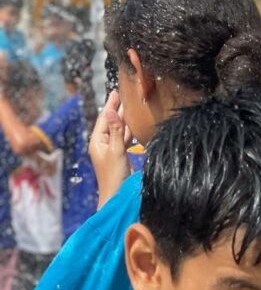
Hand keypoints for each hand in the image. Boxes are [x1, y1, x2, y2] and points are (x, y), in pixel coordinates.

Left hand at [89, 89, 132, 206]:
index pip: (105, 118)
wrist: (116, 197)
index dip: (111, 104)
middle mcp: (103, 144)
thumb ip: (115, 130)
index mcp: (97, 141)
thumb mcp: (116, 150)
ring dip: (124, 120)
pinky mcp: (119, 157)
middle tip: (123, 96)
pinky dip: (129, 133)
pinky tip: (134, 127)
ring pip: (118, 131)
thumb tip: (111, 110)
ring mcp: (111, 151)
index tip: (116, 92)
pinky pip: (124, 141)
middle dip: (117, 110)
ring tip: (130, 108)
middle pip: (111, 123)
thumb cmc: (114, 176)